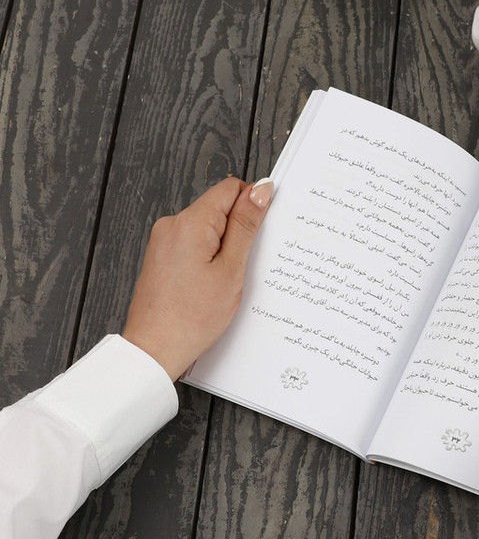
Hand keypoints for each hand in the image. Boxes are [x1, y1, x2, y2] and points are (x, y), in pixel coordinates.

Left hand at [122, 177, 273, 380]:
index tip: (262, 230)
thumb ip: (246, 226)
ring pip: (208, 228)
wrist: (155, 349)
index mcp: (189, 222)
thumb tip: (260, 191)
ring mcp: (164, 241)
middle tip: (244, 265)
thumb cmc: (191, 318)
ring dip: (225, 248)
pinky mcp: (162, 257)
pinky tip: (213, 284)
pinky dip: (210, 258)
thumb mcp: (231, 270)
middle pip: (219, 208)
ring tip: (226, 280)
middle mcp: (172, 225)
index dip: (253, 204)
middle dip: (239, 231)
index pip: (231, 189)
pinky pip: (194, 244)